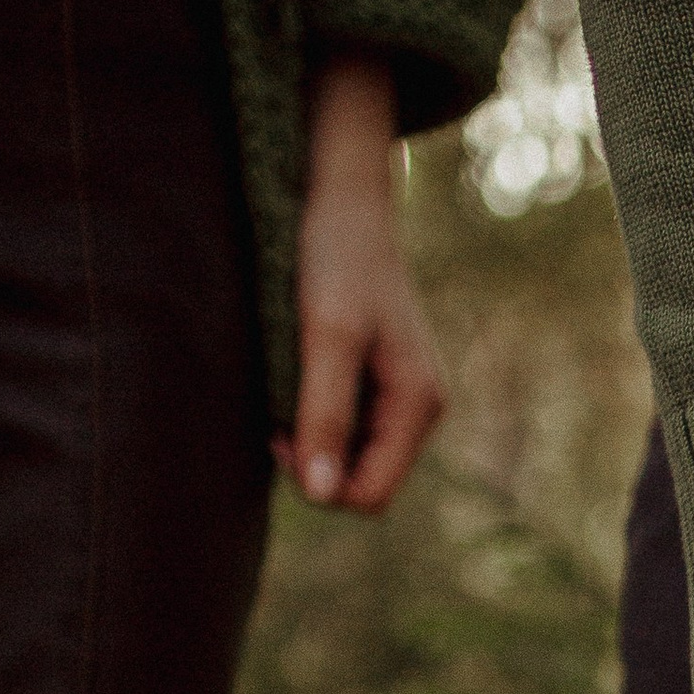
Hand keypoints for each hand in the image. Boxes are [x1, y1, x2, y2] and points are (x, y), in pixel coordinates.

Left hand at [279, 48, 445, 513]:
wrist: (342, 197)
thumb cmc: (337, 257)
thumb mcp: (327, 336)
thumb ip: (325, 414)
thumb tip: (321, 495)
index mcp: (419, 403)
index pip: (371, 494)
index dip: (322, 483)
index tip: (280, 436)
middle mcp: (419, 407)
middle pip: (363, 481)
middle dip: (317, 463)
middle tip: (274, 417)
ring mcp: (400, 395)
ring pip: (352, 457)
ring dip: (313, 438)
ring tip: (283, 392)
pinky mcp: (379, 379)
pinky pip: (348, 426)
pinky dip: (316, 415)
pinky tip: (295, 380)